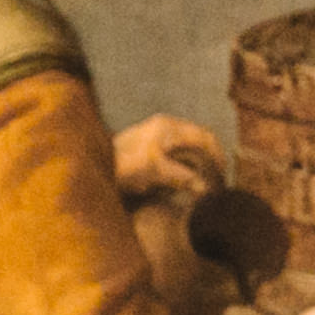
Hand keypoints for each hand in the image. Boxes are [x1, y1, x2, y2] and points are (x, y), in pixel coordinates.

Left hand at [111, 113, 228, 206]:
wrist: (91, 165)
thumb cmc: (119, 165)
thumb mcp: (153, 170)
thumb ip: (180, 176)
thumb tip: (204, 188)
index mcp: (168, 127)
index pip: (205, 137)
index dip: (219, 157)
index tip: (223, 178)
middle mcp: (166, 127)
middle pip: (200, 142)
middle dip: (211, 162)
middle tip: (217, 184)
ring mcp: (158, 136)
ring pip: (190, 150)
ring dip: (199, 167)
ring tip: (204, 187)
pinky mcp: (152, 148)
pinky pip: (179, 156)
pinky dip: (187, 169)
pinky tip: (185, 184)